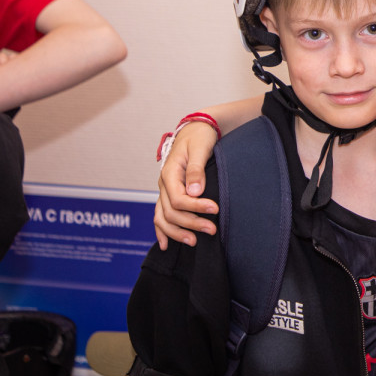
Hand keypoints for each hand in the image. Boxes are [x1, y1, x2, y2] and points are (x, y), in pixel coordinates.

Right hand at [154, 122, 219, 248]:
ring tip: (195, 242)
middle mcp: (164, 184)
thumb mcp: (200, 148)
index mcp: (170, 172)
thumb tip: (194, 192)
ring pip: (163, 217)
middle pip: (171, 211)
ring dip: (177, 232)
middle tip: (212, 230)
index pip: (178, 199)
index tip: (215, 209)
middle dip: (191, 223)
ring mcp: (165, 190)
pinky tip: (166, 245)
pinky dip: (162, 231)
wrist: (196, 129)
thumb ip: (196, 170)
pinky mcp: (170, 194)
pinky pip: (160, 215)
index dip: (196, 207)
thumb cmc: (200, 136)